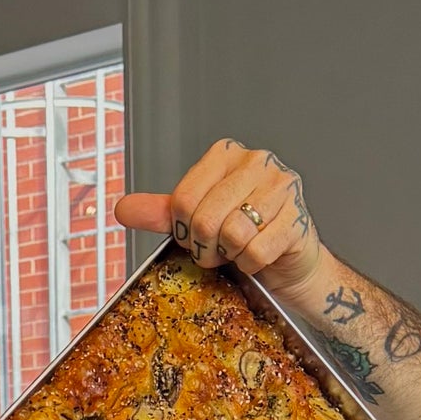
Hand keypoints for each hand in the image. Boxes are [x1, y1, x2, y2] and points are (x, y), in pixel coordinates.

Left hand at [117, 138, 323, 296]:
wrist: (287, 264)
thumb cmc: (243, 237)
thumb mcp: (197, 221)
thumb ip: (163, 214)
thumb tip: (123, 209)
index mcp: (226, 155)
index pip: (183, 199)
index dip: (185, 230)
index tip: (197, 235)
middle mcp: (256, 162)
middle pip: (205, 218)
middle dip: (207, 247)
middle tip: (220, 248)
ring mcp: (281, 186)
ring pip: (232, 234)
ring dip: (231, 255)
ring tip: (241, 250)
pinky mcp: (297, 217)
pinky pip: (256, 252)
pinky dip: (252, 265)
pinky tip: (260, 257)